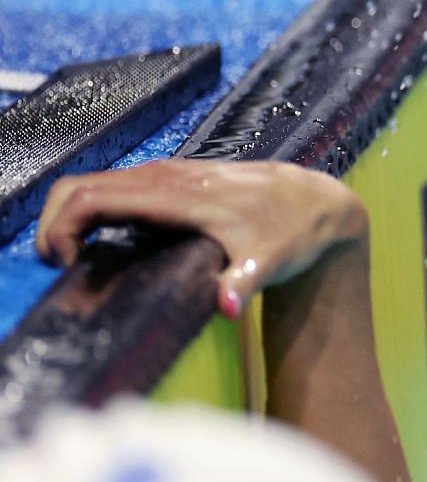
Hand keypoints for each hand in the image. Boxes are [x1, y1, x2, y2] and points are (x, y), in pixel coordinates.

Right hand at [36, 159, 368, 317]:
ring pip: (95, 183)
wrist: (317, 203)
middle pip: (81, 187)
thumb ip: (244, 283)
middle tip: (61, 266)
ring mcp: (167, 174)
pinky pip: (115, 186)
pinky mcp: (172, 178)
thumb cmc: (292, 232)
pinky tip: (100, 244)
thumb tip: (228, 307)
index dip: (63, 228)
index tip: (66, 264)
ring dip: (70, 218)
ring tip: (75, 261)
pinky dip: (92, 211)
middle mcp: (167, 177)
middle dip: (55, 225)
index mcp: (179, 196)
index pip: (94, 197)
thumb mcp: (273, 260)